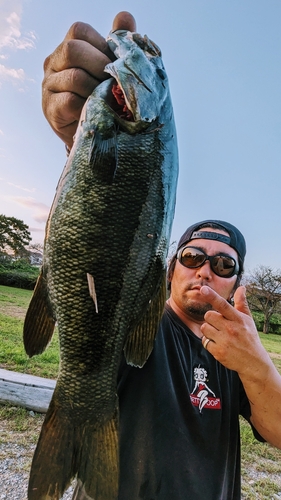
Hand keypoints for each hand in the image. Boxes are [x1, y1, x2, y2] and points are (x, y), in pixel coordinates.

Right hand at [42, 11, 135, 148]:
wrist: (94, 133)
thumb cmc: (103, 97)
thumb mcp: (111, 69)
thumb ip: (117, 44)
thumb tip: (125, 16)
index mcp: (67, 48)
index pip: (79, 30)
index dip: (101, 44)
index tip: (114, 63)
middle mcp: (53, 63)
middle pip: (72, 49)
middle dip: (99, 65)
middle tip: (113, 82)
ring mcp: (48, 86)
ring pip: (74, 77)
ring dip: (97, 89)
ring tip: (109, 99)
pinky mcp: (51, 109)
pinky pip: (70, 101)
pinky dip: (89, 105)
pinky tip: (98, 111)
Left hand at [200, 285, 266, 374]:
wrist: (254, 362)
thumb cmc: (249, 337)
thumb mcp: (248, 320)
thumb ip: (242, 303)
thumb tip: (241, 287)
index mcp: (238, 319)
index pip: (223, 305)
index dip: (212, 296)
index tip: (203, 289)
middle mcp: (231, 329)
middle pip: (208, 315)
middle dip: (211, 319)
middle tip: (219, 324)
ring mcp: (224, 341)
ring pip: (204, 328)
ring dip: (209, 330)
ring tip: (219, 334)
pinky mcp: (218, 352)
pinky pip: (204, 341)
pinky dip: (208, 342)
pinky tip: (218, 344)